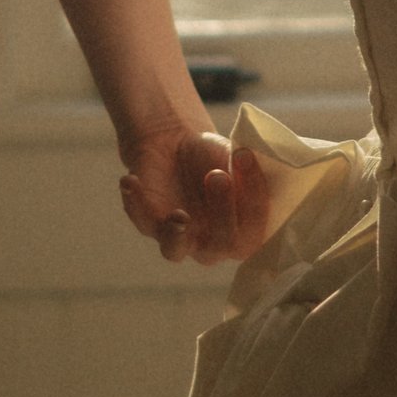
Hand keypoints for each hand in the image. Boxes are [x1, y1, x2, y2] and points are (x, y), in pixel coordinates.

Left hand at [117, 125, 269, 266]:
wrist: (178, 146)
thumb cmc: (216, 157)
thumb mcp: (239, 158)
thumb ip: (254, 169)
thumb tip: (265, 166)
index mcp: (245, 230)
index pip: (256, 227)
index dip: (254, 195)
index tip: (244, 156)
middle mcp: (214, 243)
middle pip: (221, 245)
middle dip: (222, 211)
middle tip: (216, 175)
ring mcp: (180, 238)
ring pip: (175, 250)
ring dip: (176, 235)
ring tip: (179, 216)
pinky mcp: (150, 223)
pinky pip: (142, 222)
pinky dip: (136, 203)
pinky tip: (132, 180)